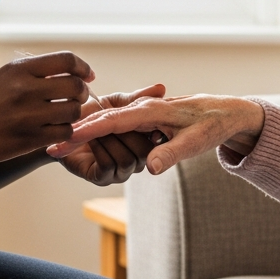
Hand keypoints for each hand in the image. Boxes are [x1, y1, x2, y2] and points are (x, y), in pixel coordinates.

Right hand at [0, 51, 93, 168]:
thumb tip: (73, 70)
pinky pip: (65, 132)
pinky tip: (54, 130)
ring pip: (74, 110)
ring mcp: (28, 115)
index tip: (88, 76)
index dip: (83, 67)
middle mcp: (25, 89)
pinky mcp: (29, 139)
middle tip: (75, 99)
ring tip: (62, 115)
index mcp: (19, 69)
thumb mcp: (4, 77)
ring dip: (73, 114)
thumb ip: (35, 71)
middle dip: (81, 92)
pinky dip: (65, 131)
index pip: (66, 60)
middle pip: (75, 85)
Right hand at [46, 94, 264, 174]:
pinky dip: (105, 137)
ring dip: (101, 141)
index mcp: (149, 112)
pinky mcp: (139, 118)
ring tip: (130, 148)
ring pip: (106, 129)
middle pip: (99, 124)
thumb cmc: (209, 125)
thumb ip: (169, 154)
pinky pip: (115, 128)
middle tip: (61, 151)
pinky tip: (117, 143)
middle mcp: (139, 110)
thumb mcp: (194, 143)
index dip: (82, 134)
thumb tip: (150, 168)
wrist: (222, 111)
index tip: (57, 145)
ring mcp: (138, 113)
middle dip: (77, 137)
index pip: (108, 122)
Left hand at [57, 84, 165, 185]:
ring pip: (127, 160)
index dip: (144, 126)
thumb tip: (162, 88)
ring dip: (109, 140)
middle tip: (109, 119)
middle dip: (124, 134)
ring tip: (96, 129)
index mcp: (142, 143)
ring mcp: (119, 172)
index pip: (153, 140)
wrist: (63, 123)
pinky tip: (90, 138)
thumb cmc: (90, 110)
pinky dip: (99, 148)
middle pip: (143, 153)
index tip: (133, 112)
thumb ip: (138, 98)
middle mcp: (134, 160)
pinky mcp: (101, 178)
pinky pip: (108, 166)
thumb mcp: (117, 101)